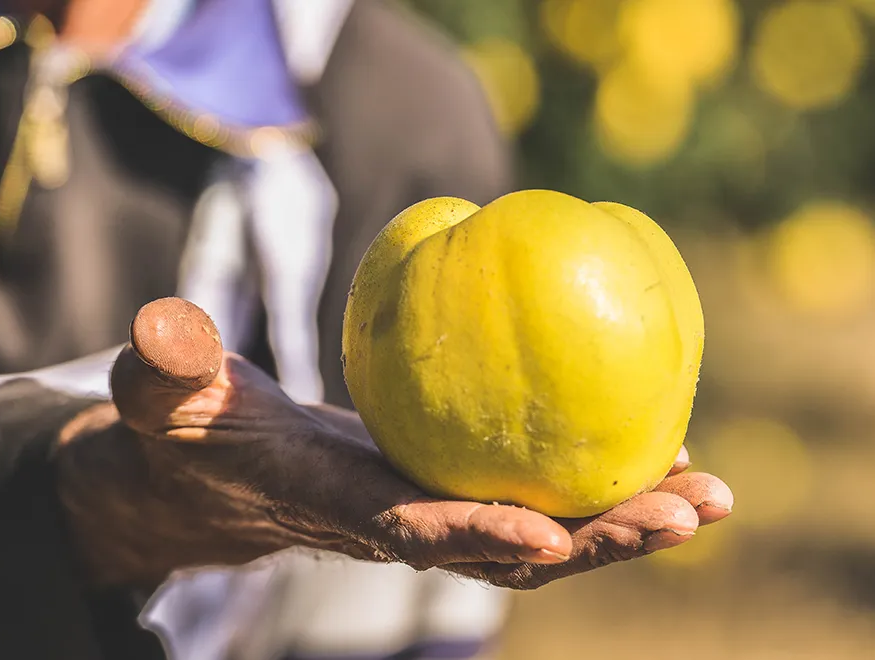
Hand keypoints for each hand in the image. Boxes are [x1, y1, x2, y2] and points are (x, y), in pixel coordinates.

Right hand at [56, 298, 732, 589]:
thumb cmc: (196, 431)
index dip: (478, 535)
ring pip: (552, 529)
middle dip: (603, 542)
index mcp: (346, 507)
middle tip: (692, 515)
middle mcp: (413, 525)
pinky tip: (668, 447)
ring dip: (630, 520)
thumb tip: (161, 325)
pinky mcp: (468, 488)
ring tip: (714, 496)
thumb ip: (166, 371)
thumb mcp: (169, 398)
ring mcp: (448, 512)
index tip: (550, 534)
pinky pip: (549, 490)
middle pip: (519, 547)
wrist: (229, 470)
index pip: (417, 530)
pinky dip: (608, 480)